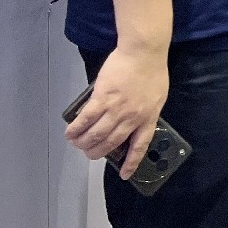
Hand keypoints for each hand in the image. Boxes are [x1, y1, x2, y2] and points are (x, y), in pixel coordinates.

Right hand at [66, 45, 168, 175]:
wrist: (144, 52)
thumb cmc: (153, 71)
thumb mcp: (157, 96)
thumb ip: (146, 112)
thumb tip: (133, 122)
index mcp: (148, 118)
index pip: (139, 146)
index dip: (131, 162)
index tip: (125, 175)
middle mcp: (131, 118)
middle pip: (111, 143)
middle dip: (97, 152)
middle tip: (88, 154)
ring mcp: (116, 109)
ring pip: (96, 134)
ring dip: (83, 142)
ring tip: (77, 144)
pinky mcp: (102, 98)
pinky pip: (86, 118)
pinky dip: (76, 128)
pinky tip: (70, 133)